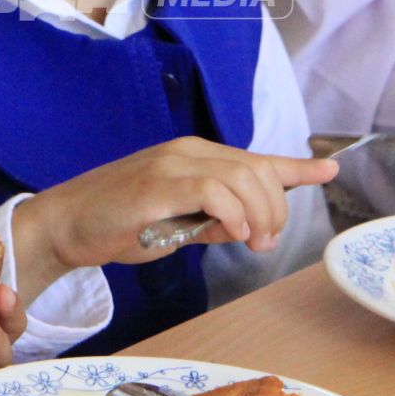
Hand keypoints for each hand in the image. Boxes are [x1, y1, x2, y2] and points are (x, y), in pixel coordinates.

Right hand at [10, 140, 338, 302]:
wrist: (65, 224)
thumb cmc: (117, 224)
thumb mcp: (175, 224)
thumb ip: (210, 221)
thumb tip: (245, 227)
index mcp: (194, 157)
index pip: (254, 159)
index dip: (295, 167)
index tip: (328, 170)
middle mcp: (187, 152)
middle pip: (256, 170)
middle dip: (275, 209)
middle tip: (264, 244)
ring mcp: (172, 164)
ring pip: (242, 178)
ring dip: (258, 215)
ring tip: (250, 243)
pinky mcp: (157, 183)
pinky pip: (213, 190)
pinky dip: (232, 213)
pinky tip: (229, 232)